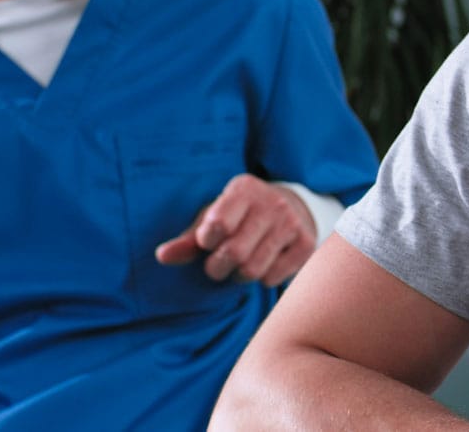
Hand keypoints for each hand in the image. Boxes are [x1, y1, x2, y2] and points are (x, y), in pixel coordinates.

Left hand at [155, 174, 315, 285]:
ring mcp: (291, 222)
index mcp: (243, 189)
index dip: (207, 241)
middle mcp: (271, 202)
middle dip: (218, 267)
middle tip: (218, 265)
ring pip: (253, 270)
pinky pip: (273, 278)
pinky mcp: (307, 243)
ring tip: (241, 264)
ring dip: (239, 275)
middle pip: (234, 253)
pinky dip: (263, 278)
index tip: (208, 241)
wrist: (290, 207)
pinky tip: (265, 263)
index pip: (218, 225)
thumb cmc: (239, 217)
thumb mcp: (213, 219)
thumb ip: (188, 240)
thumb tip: (161, 257)